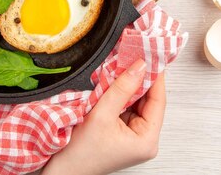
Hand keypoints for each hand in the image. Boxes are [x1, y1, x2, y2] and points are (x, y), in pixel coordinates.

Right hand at [42, 59, 165, 174]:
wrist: (61, 170)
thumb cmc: (80, 153)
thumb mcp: (102, 114)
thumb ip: (122, 88)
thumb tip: (139, 66)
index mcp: (147, 140)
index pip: (158, 100)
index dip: (154, 77)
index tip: (151, 57)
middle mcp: (145, 140)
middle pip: (148, 101)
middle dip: (139, 80)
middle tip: (134, 58)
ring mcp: (134, 137)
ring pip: (137, 103)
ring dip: (128, 87)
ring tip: (121, 69)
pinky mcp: (123, 134)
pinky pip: (126, 108)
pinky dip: (121, 95)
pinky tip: (114, 85)